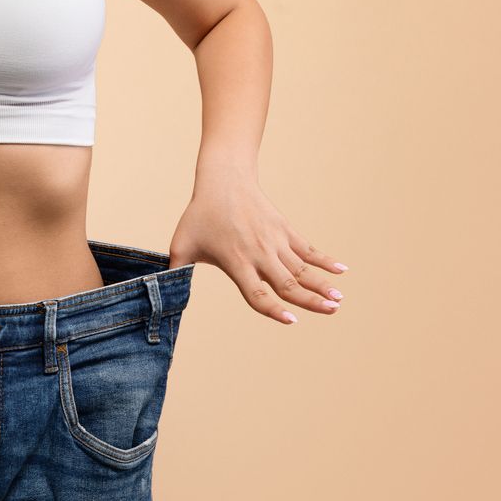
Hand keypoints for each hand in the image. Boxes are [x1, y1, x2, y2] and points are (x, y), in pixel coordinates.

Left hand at [167, 171, 347, 323]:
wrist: (223, 179)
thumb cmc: (199, 214)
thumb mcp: (181, 244)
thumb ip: (174, 271)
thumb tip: (158, 293)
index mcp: (235, 261)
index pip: (257, 292)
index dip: (273, 309)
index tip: (291, 321)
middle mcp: (259, 253)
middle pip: (288, 283)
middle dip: (310, 300)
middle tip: (331, 312)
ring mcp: (275, 240)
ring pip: (302, 268)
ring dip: (322, 284)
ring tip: (339, 301)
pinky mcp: (284, 229)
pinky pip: (308, 248)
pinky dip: (325, 260)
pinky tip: (342, 271)